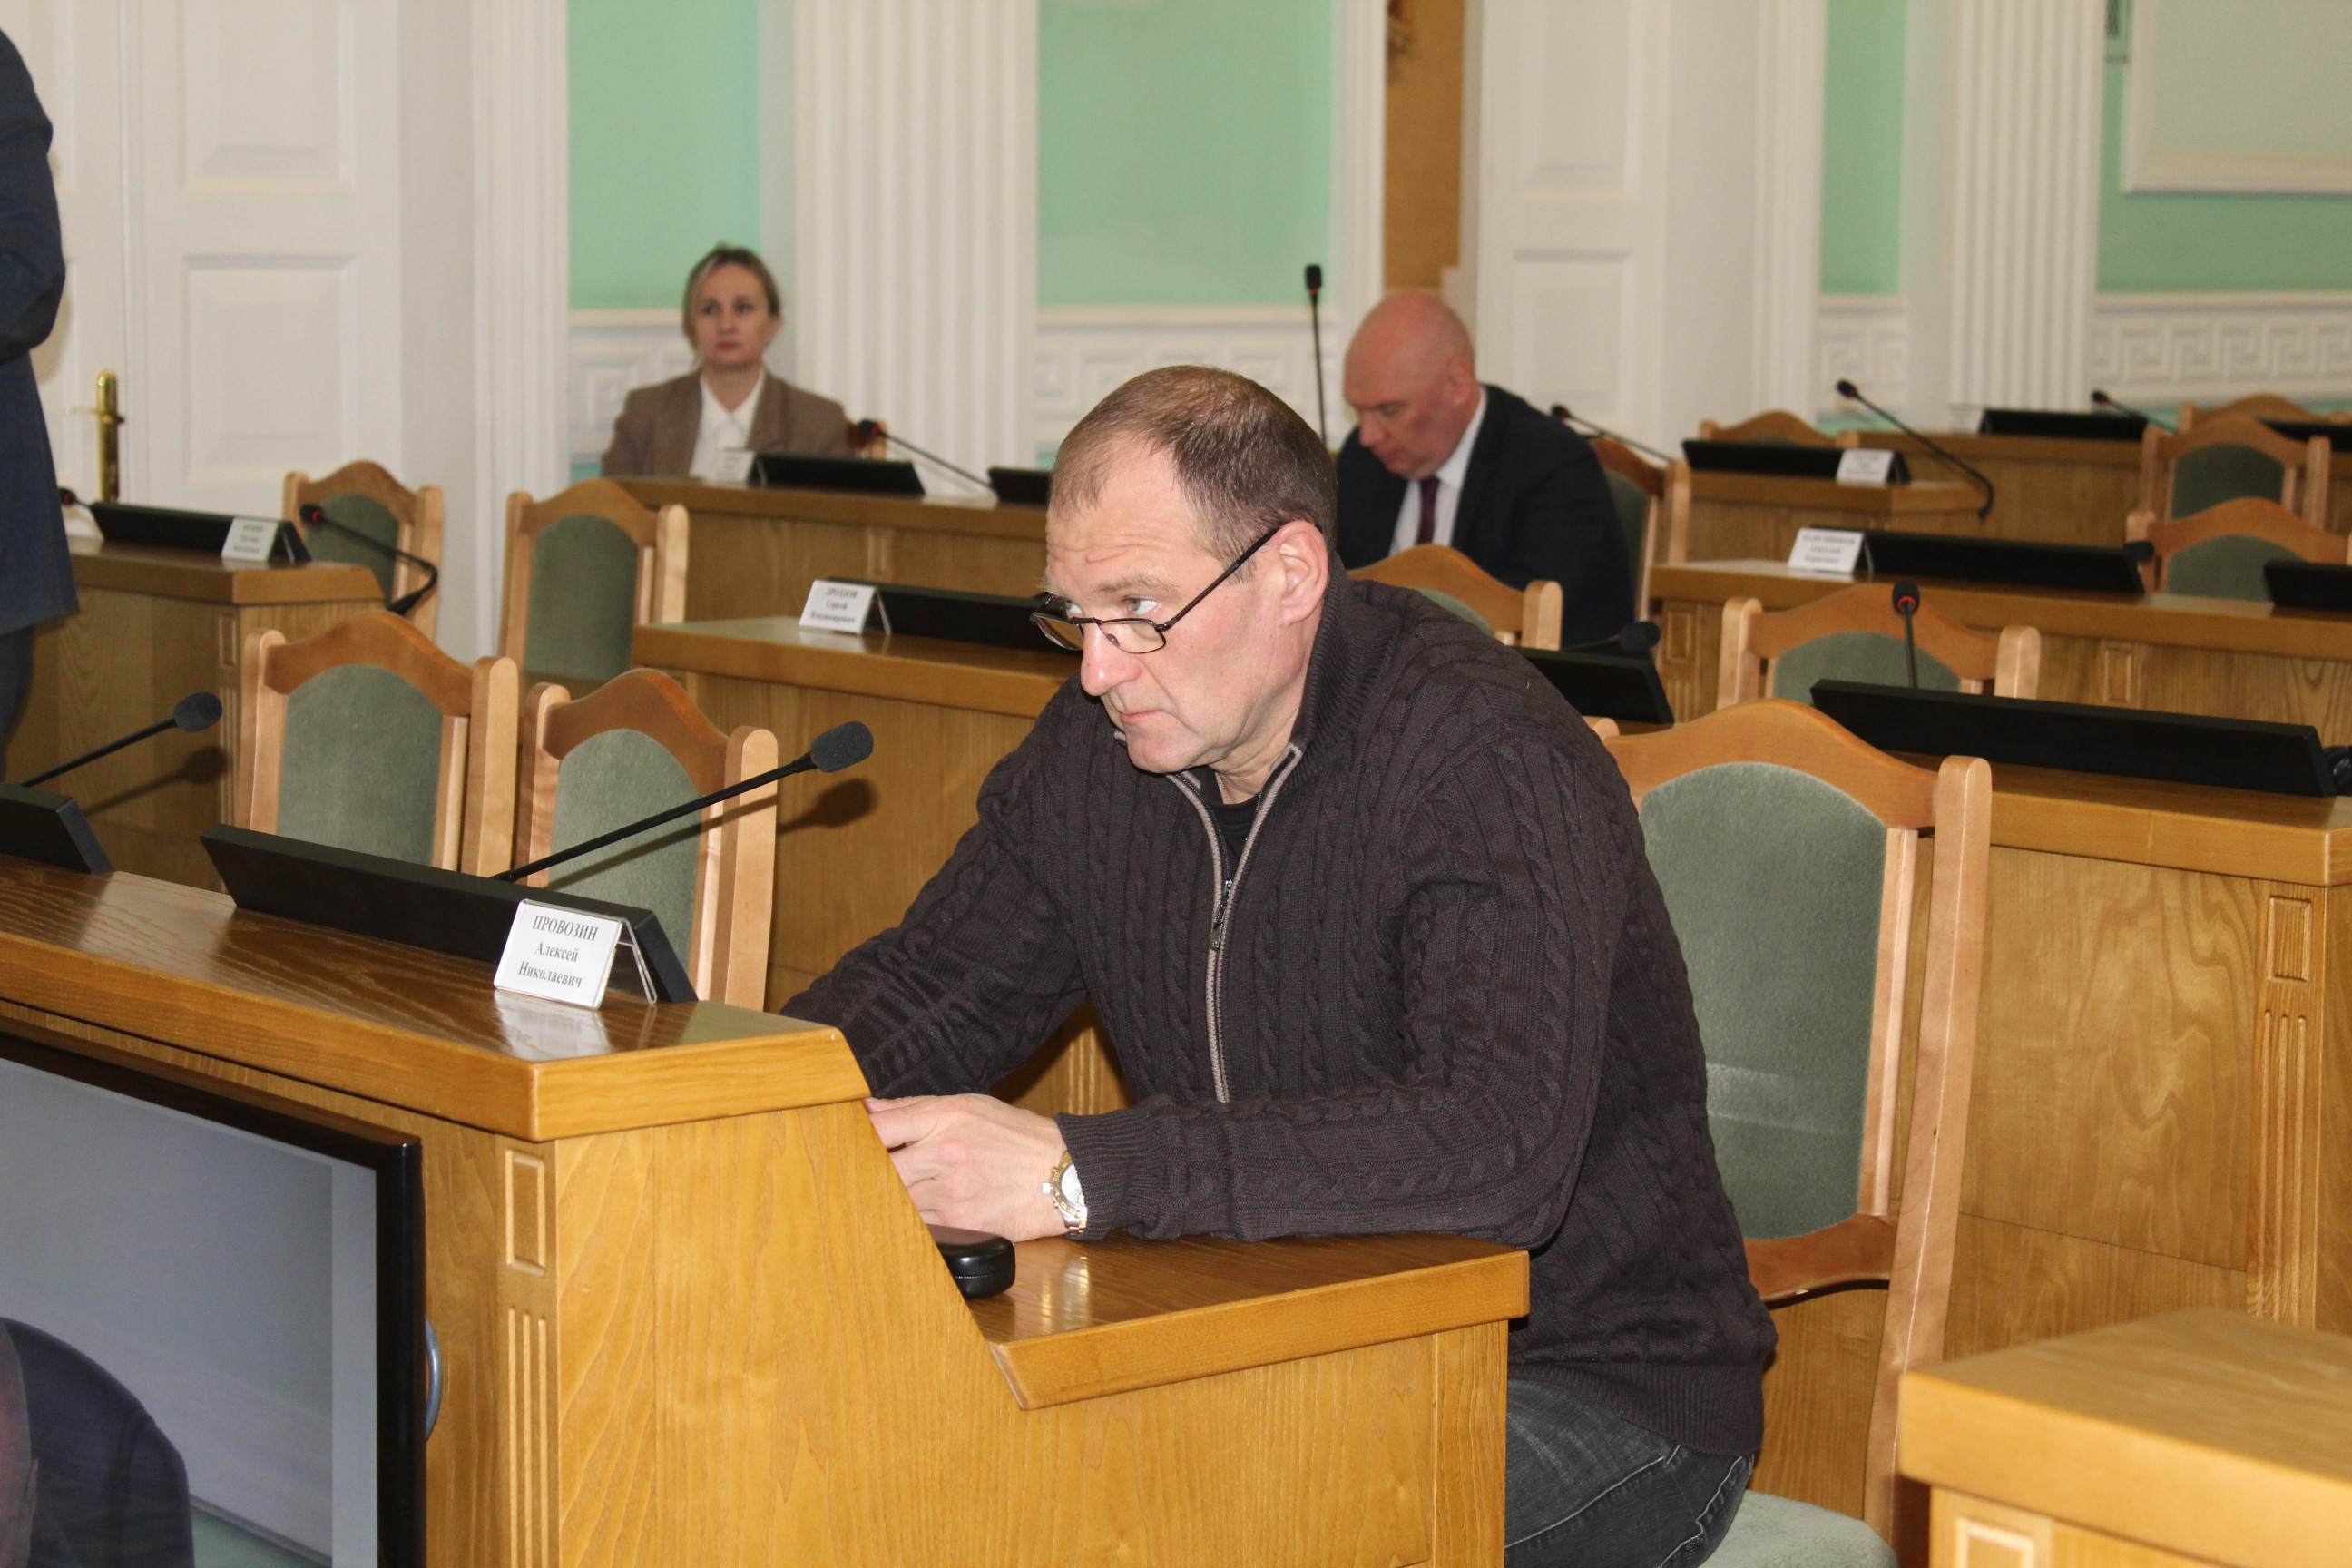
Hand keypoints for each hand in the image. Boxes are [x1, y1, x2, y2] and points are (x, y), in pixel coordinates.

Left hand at [865, 1094, 1069, 1240]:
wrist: (1065, 1175)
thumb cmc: (1017, 1137)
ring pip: (895, 1201)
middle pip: (880, 1170)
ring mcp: (952, 1194)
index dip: (854, 1137)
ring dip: (885, 1200)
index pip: (880, 1128)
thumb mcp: (970, 1106)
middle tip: (851, 1177)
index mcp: (946, 1119)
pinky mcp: (961, 1226)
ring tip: (883, 1196)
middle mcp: (946, 1155)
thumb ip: (914, 1107)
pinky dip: (909, 1222)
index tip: (840, 1143)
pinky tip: (910, 1216)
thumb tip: (867, 1108)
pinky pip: (917, 1226)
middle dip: (865, 1174)